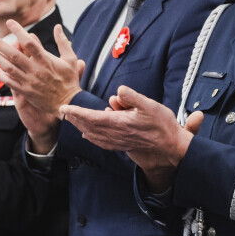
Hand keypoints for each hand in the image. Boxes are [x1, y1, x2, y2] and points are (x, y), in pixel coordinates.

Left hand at [0, 20, 84, 115]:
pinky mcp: (25, 91)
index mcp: (46, 61)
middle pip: (13, 54)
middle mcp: (35, 70)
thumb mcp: (70, 59)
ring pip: (8, 66)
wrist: (68, 102)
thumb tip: (57, 26)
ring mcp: (29, 81)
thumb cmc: (70, 80)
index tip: (10, 23)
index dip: (19, 31)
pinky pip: (8, 81)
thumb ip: (63, 42)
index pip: (29, 43)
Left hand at [60, 85, 193, 186]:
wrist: (170, 145)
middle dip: (75, 118)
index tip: (64, 107)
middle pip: (89, 126)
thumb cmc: (162, 124)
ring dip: (81, 127)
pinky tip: (88, 135)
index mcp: (119, 123)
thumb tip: (118, 90)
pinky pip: (101, 142)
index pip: (91, 117)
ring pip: (93, 135)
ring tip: (72, 120)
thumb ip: (132, 97)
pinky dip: (91, 137)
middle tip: (64, 111)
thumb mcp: (150, 105)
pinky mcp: (122, 145)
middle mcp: (116, 134)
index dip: (76, 112)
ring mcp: (118, 141)